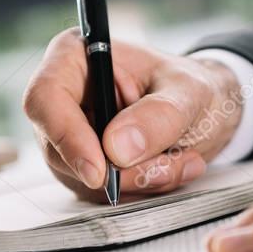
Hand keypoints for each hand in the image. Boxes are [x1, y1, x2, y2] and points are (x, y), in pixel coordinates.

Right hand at [24, 29, 243, 200]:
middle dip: (115, 171)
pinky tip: (169, 168)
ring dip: (134, 182)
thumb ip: (158, 116)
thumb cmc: (192, 88)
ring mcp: (70, 136)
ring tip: (180, 161)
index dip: (66, 138)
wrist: (206, 110)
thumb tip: (117, 148)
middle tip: (164, 167)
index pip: (46, 99)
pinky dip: (138, 190)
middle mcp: (64, 97)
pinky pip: (99, 194)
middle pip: (58, 148)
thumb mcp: (189, 93)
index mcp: (76, 57)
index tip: (100, 171)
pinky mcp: (84, 166)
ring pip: (80, 178)